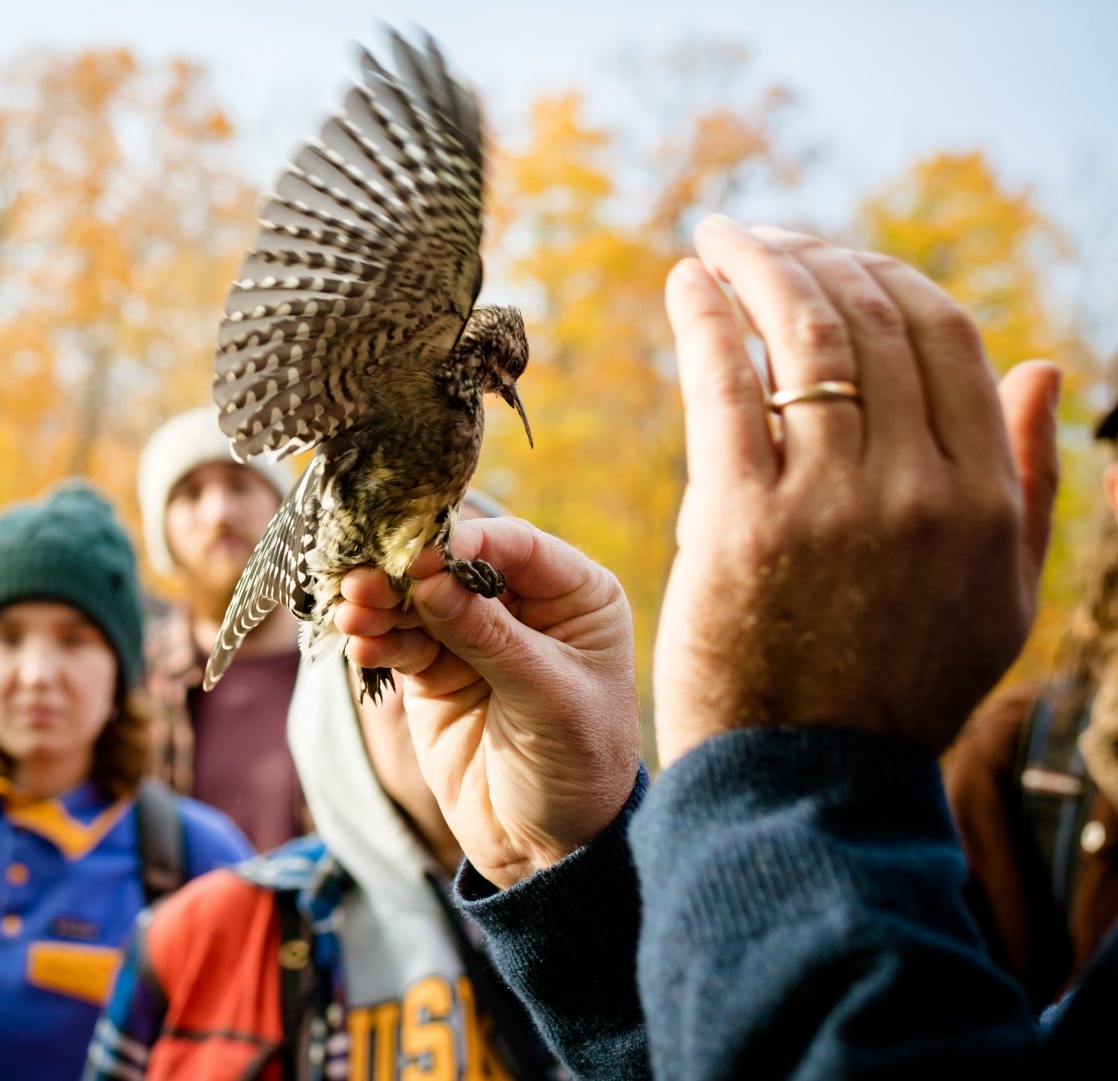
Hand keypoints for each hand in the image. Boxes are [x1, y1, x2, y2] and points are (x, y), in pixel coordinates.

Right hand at [337, 518, 640, 888]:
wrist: (547, 847)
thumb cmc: (576, 768)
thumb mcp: (546, 699)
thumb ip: (488, 637)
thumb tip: (428, 577)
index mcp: (575, 598)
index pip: (514, 546)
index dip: (463, 541)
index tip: (416, 556)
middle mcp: (523, 608)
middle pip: (452, 566)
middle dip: (406, 572)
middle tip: (363, 579)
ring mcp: (473, 639)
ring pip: (416, 601)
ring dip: (380, 603)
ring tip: (350, 612)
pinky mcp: (434, 672)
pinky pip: (398, 642)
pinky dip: (376, 640)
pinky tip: (359, 645)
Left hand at [651, 217, 1059, 764]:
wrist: (803, 783)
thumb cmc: (893, 688)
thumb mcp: (996, 595)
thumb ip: (1024, 480)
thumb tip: (1039, 364)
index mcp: (985, 501)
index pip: (946, 336)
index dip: (887, 276)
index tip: (832, 257)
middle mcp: (918, 492)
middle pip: (873, 320)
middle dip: (813, 257)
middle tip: (760, 237)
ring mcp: (830, 506)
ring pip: (802, 336)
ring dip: (755, 268)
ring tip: (718, 242)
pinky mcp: (740, 525)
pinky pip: (726, 387)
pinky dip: (705, 319)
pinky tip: (685, 286)